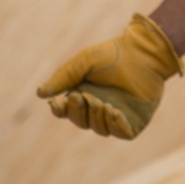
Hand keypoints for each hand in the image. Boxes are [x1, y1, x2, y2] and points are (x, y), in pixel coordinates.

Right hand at [37, 13, 183, 139]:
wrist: (144, 51)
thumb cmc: (114, 54)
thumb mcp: (84, 62)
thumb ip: (64, 76)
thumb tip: (40, 93)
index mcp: (85, 95)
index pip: (66, 111)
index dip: (60, 109)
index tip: (57, 103)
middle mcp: (99, 108)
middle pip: (81, 121)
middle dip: (78, 111)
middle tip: (82, 96)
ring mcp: (117, 116)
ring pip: (99, 128)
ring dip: (96, 117)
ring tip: (101, 102)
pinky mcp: (134, 121)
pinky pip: (121, 132)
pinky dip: (115, 125)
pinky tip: (113, 112)